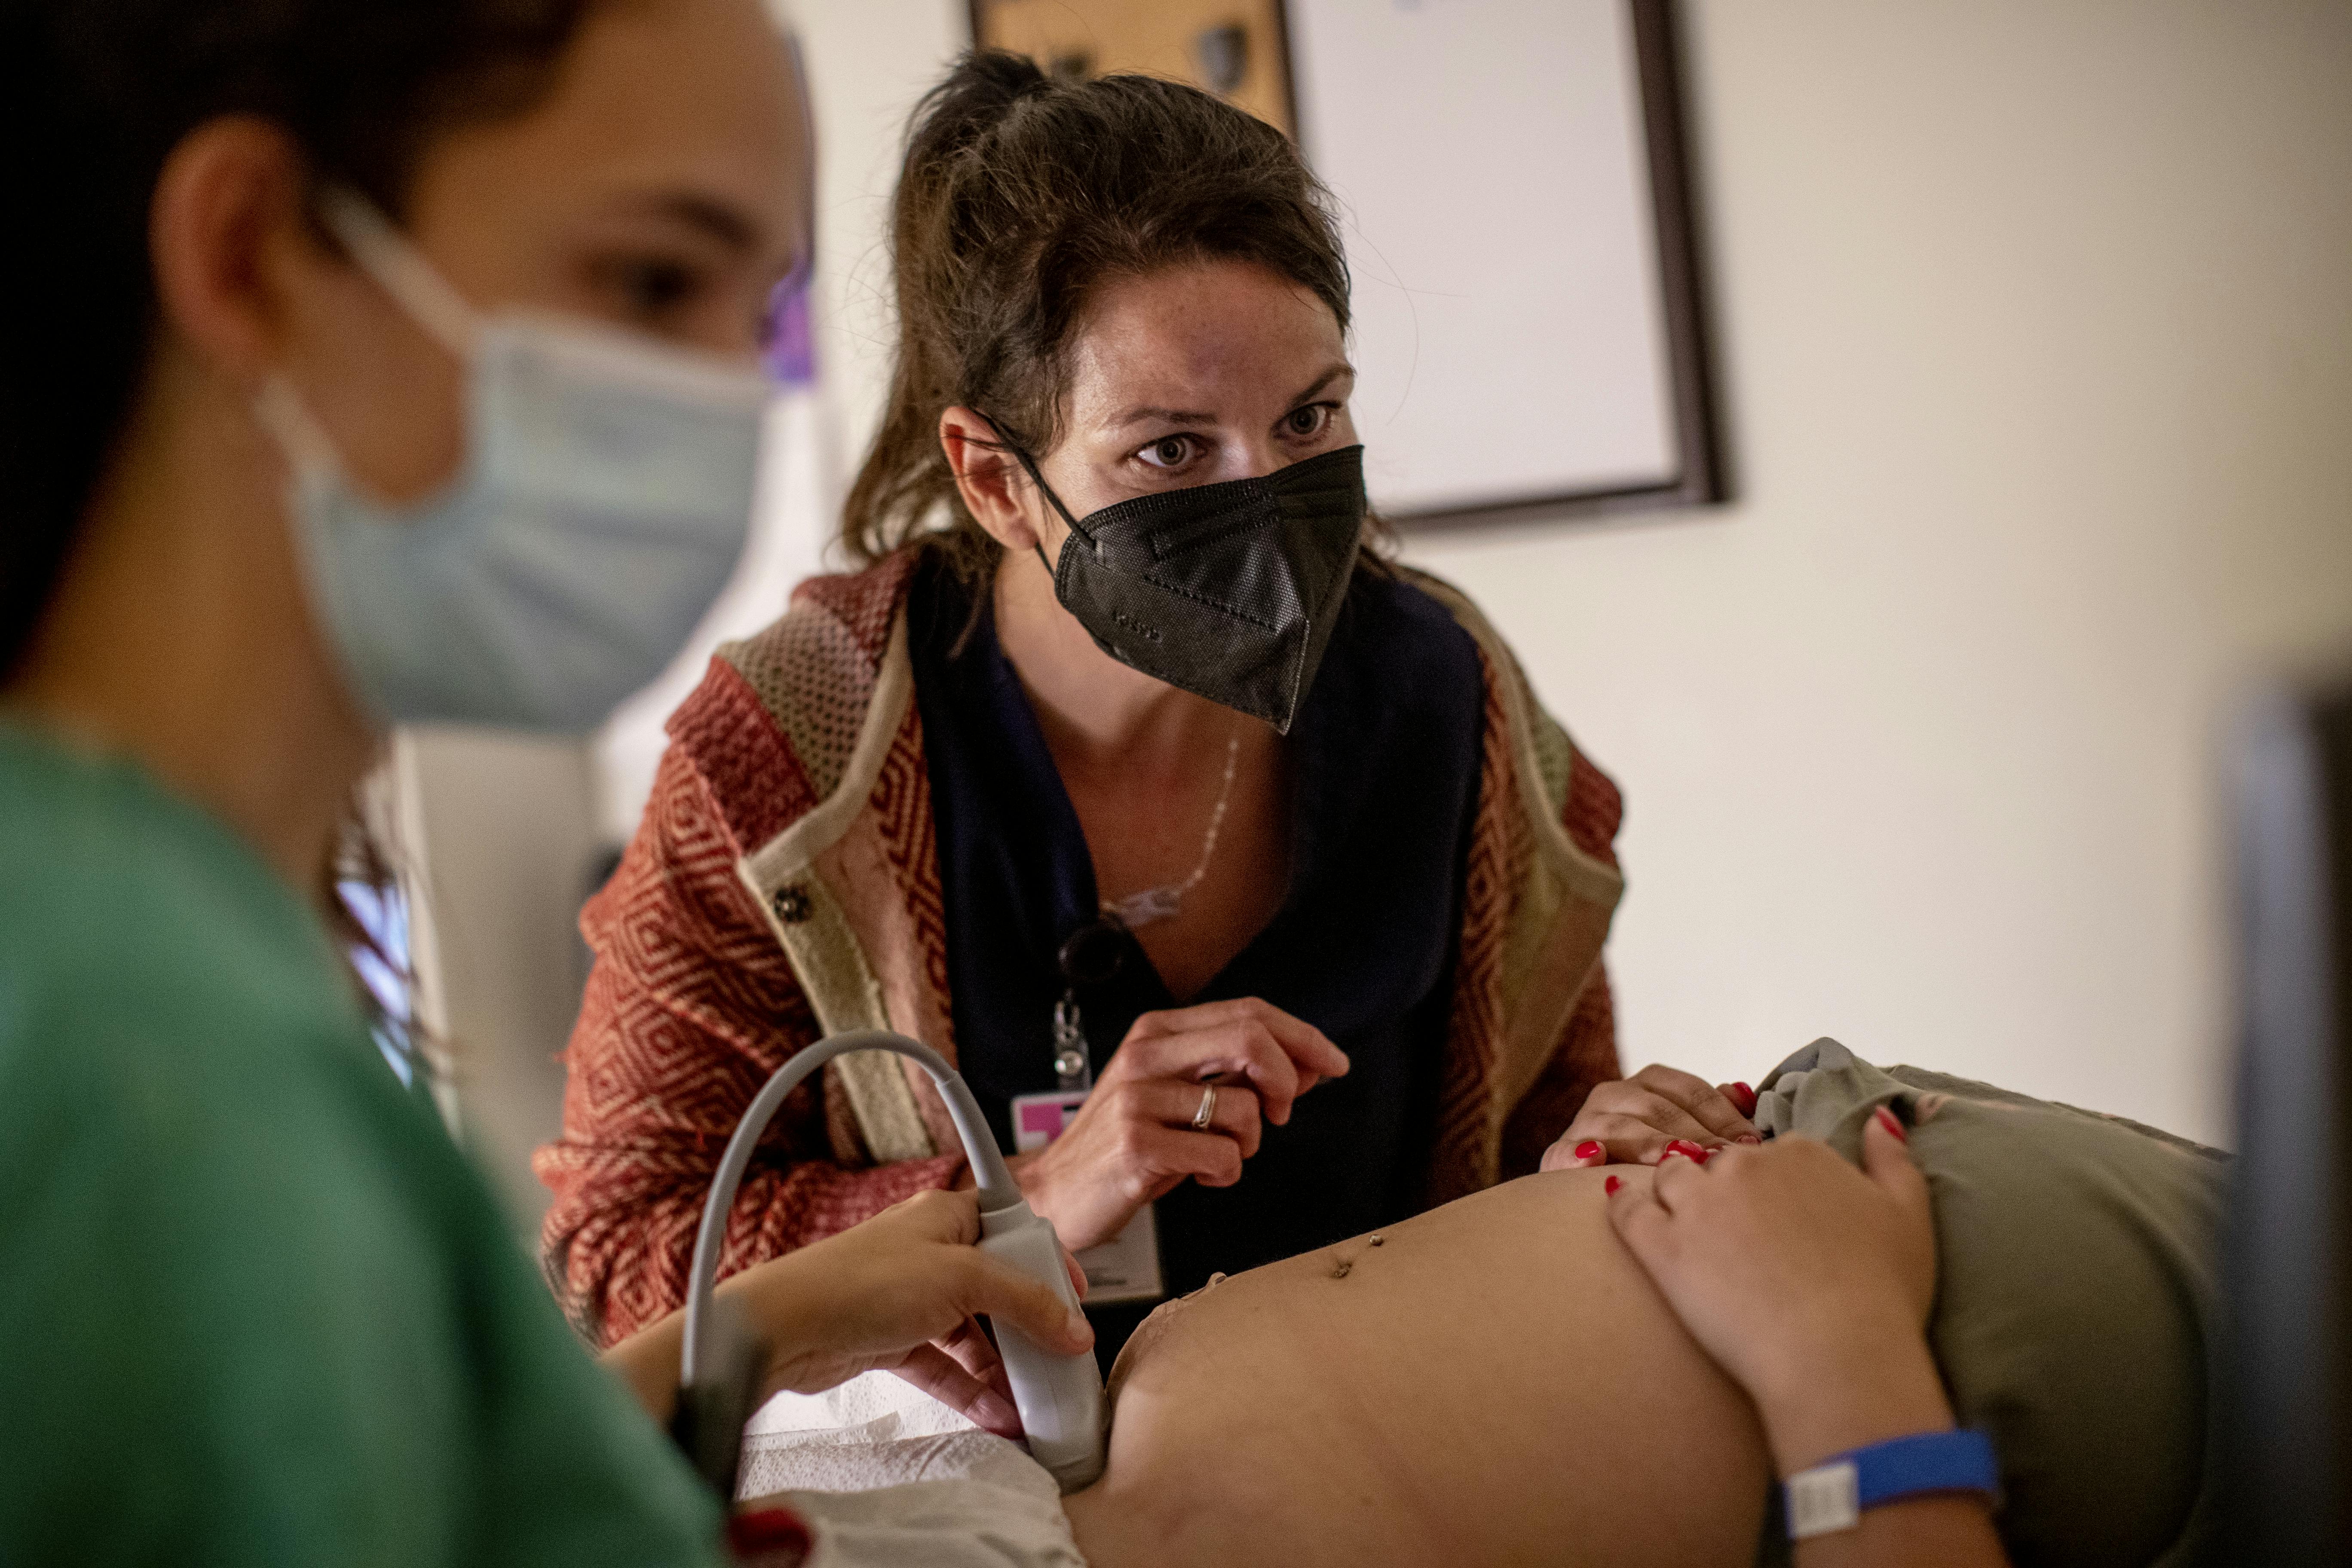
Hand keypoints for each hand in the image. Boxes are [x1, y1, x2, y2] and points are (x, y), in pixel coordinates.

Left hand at [724, 1189, 1093, 1438]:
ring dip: (1002, 1368)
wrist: (785, 1328)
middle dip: (1028, 1328)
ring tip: (1033, 1401)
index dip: (1048, 1264)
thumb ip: (1024, 1301)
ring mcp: (909, 1298)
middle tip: (1059, 1358)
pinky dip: (970, 1388)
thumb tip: (1072, 1325)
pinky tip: (997, 1413)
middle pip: (997, 1289)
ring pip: (972, 1333)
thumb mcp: (963, 1278)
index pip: (1015, 1233)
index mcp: (947, 1217)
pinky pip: (944, 1365)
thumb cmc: (858, 1282)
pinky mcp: (891, 1340)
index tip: (1077, 1298)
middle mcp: (929, 1253)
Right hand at [1016, 997, 1348, 1249]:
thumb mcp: (1180, 1099)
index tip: (1333, 1063)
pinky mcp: (1137, 1144)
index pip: (1247, 1012)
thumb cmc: (1123, 1147)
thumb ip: (1235, 1076)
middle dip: (1288, 1077)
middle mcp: (1146, 1056)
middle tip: (1285, 1111)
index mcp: (1157, 1033)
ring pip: (1242, 1107)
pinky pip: (1221, 1155)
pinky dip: (1226, 1172)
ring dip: (1250, 1142)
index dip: (1301, 1036)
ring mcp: (1138, 1099)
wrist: (1054, 1193)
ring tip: (1219, 1154)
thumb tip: (1309, 1066)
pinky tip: (1200, 1175)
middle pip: (1250, 1038)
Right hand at [1543, 1063, 1760, 1168]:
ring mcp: (1585, 1123)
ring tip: (1673, 1160)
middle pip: (1658, 1108)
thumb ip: (1711, 1112)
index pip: (1689, 1090)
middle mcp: (1613, 1095)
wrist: (1592, 1194)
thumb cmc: (1652, 1166)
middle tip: (1722, 1161)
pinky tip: (1595, 1161)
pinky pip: (1566, 1152)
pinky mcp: (1558, 1154)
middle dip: (1694, 1135)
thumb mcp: (1686, 1135)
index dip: (1722, 1115)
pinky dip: (1579, 1156)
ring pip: (1620, 1128)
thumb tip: (1743, 1092)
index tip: (1751, 1145)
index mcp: (1647, 1084)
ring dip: (1649, 1144)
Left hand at [1603, 1107, 1948, 1473]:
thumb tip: (1879, 1116)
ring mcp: (1698, 1204)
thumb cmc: (1882, 1293)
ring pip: (1669, 1178)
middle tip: (1737, 1239)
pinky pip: (1626, 1213)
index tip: (1779, 1223)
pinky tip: (1620, 1210)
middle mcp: (1743, 1166)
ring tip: (1686, 1229)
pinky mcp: (1662, 1248)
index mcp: (1799, 1154)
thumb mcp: (1908, 1215)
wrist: (1839, 1355)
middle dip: (1725, 1192)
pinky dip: (1621, 1208)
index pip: (1772, 1155)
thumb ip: (1891, 1158)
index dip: (1773, 1188)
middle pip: (1719, 1165)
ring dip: (1674, 1195)